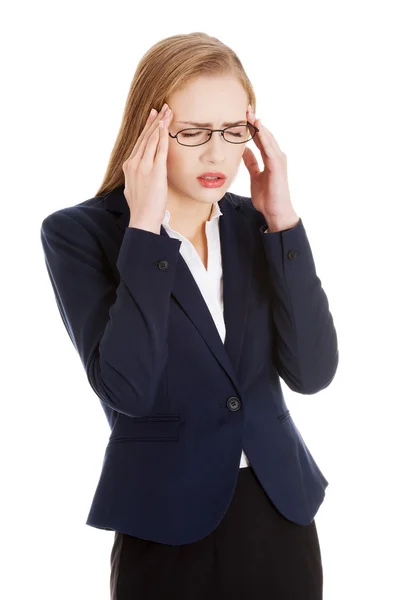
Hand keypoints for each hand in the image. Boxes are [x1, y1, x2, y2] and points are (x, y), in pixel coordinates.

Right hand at [122, 103, 172, 226]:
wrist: (142, 219)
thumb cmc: (141, 208)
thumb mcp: (134, 189)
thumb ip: (136, 178)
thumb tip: (140, 176)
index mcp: (128, 166)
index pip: (139, 143)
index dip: (146, 129)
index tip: (152, 117)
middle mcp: (133, 163)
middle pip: (145, 137)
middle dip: (153, 121)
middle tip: (160, 107)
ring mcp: (143, 166)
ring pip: (152, 139)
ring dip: (160, 123)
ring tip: (167, 111)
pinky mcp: (154, 171)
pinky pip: (159, 149)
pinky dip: (162, 135)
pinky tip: (165, 125)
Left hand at [242, 105, 298, 225]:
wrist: (275, 212)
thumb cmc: (267, 197)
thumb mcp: (255, 176)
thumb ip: (251, 163)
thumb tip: (244, 151)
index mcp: (270, 158)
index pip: (260, 139)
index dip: (252, 127)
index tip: (243, 115)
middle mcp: (276, 156)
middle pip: (265, 135)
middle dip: (255, 122)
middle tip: (245, 108)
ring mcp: (278, 160)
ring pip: (268, 139)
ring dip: (259, 127)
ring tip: (250, 115)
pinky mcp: (277, 166)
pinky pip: (270, 149)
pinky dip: (264, 138)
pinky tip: (258, 129)